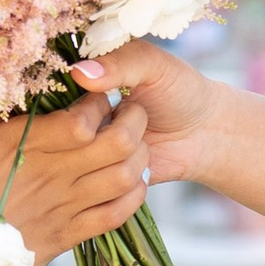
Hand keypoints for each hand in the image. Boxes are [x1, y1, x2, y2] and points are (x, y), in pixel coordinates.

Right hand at [0, 93, 149, 265]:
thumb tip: (21, 96)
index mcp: (23, 145)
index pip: (83, 116)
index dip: (100, 100)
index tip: (100, 94)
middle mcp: (50, 173)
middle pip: (115, 142)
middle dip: (133, 120)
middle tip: (131, 112)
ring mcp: (63, 207)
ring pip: (124, 176)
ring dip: (139, 156)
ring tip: (137, 144)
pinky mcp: (69, 236)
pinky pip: (117, 214)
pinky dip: (133, 196)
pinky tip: (132, 185)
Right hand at [69, 40, 222, 187]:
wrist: (205, 131)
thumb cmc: (178, 90)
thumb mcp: (154, 65)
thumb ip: (120, 62)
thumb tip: (80, 73)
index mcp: (74, 93)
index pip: (59, 110)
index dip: (94, 107)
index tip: (119, 97)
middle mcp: (72, 131)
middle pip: (78, 143)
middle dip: (123, 129)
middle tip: (137, 115)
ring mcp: (84, 165)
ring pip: (97, 172)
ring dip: (134, 156)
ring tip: (141, 140)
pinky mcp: (99, 196)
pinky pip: (107, 203)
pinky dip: (134, 183)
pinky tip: (141, 166)